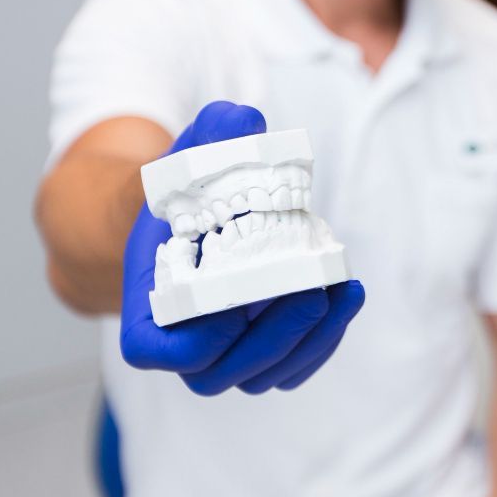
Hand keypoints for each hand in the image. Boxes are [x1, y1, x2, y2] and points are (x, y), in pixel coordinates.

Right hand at [119, 101, 364, 394]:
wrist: (192, 223)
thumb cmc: (183, 197)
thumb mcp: (188, 161)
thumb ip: (209, 139)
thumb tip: (244, 121)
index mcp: (149, 313)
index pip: (169, 353)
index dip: (207, 336)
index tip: (242, 296)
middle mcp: (185, 346)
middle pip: (227, 372)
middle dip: (277, 336)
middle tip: (314, 291)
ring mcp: (227, 357)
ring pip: (269, 375)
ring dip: (312, 339)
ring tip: (343, 289)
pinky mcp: (266, 353)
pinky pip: (297, 365)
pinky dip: (326, 339)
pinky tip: (346, 295)